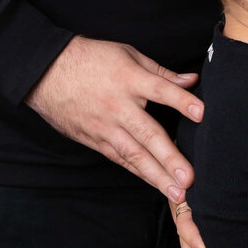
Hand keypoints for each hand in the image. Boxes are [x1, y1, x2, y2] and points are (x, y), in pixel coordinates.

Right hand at [27, 35, 202, 202]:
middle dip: (170, 158)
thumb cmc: (91, 59)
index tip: (201, 113)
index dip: (181, 101)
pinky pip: (119, 158)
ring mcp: (105, 126)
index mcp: (128, 79)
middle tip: (189, 178)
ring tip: (176, 193)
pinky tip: (154, 183)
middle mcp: (118, 106)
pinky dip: (138, 172)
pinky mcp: (94, 140)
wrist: (46, 73)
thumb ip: (161, 72)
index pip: (160, 90)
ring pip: (134, 155)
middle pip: (148, 134)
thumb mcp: (127, 55)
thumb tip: (192, 81)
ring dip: (156, 175)